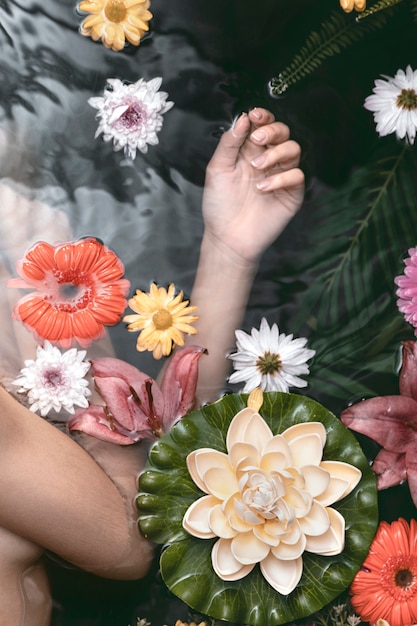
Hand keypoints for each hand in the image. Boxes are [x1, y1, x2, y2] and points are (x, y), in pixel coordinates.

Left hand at [202, 108, 304, 265]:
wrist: (227, 237)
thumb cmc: (219, 205)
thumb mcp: (217, 169)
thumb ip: (229, 143)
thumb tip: (242, 118)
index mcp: (249, 152)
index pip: (263, 126)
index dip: (263, 116)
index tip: (254, 115)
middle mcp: (267, 161)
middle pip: (283, 133)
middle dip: (272, 130)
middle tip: (257, 139)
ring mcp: (281, 176)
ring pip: (294, 150)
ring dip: (276, 153)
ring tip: (257, 167)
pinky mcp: (291, 194)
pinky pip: (297, 175)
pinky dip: (281, 178)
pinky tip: (263, 188)